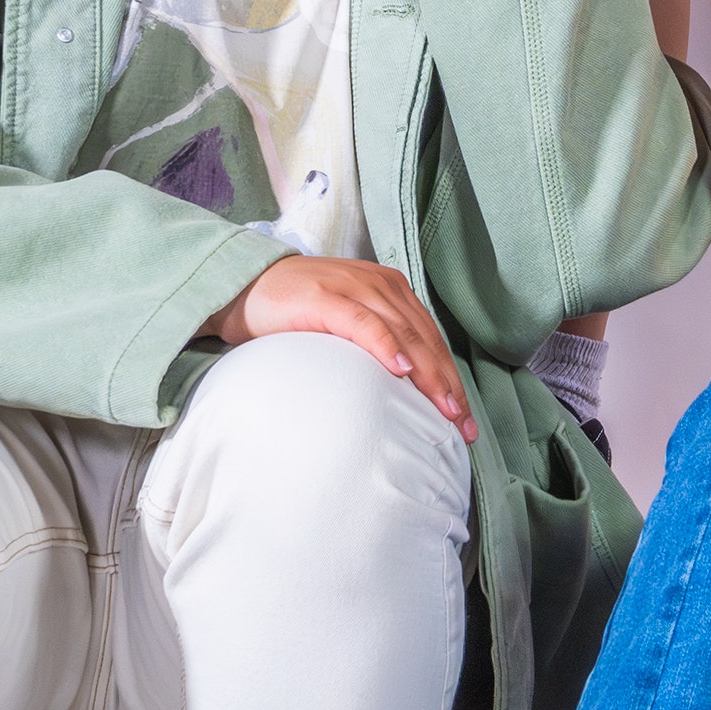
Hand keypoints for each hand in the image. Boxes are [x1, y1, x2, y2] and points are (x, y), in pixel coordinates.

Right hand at [232, 250, 469, 428]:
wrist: (248, 284)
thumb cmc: (298, 311)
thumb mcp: (349, 322)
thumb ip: (378, 341)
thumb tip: (406, 389)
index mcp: (390, 290)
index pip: (430, 339)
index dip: (450, 379)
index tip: (462, 418)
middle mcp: (380, 285)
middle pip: (425, 340)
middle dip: (447, 385)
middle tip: (462, 426)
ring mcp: (354, 288)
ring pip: (405, 334)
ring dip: (428, 374)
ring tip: (444, 408)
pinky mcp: (327, 298)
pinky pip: (364, 324)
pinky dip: (386, 347)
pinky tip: (402, 371)